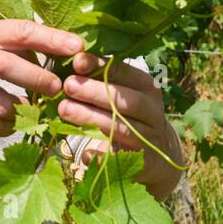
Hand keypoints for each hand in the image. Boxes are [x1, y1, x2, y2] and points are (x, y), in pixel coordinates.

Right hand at [0, 19, 83, 136]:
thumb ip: (12, 45)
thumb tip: (60, 52)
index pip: (20, 31)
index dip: (52, 39)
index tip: (78, 47)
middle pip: (9, 67)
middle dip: (39, 79)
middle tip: (58, 88)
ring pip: (2, 105)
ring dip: (25, 111)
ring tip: (34, 110)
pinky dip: (8, 127)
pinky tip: (12, 123)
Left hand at [58, 52, 183, 196]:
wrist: (158, 153)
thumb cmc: (130, 115)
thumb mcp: (123, 93)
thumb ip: (103, 79)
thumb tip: (73, 61)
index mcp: (148, 88)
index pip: (125, 72)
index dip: (100, 66)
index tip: (76, 62)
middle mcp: (153, 111)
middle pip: (125, 100)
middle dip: (94, 92)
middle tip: (68, 85)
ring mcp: (150, 138)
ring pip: (121, 127)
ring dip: (91, 118)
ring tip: (64, 109)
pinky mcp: (144, 162)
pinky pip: (120, 158)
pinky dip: (101, 155)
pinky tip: (84, 152)